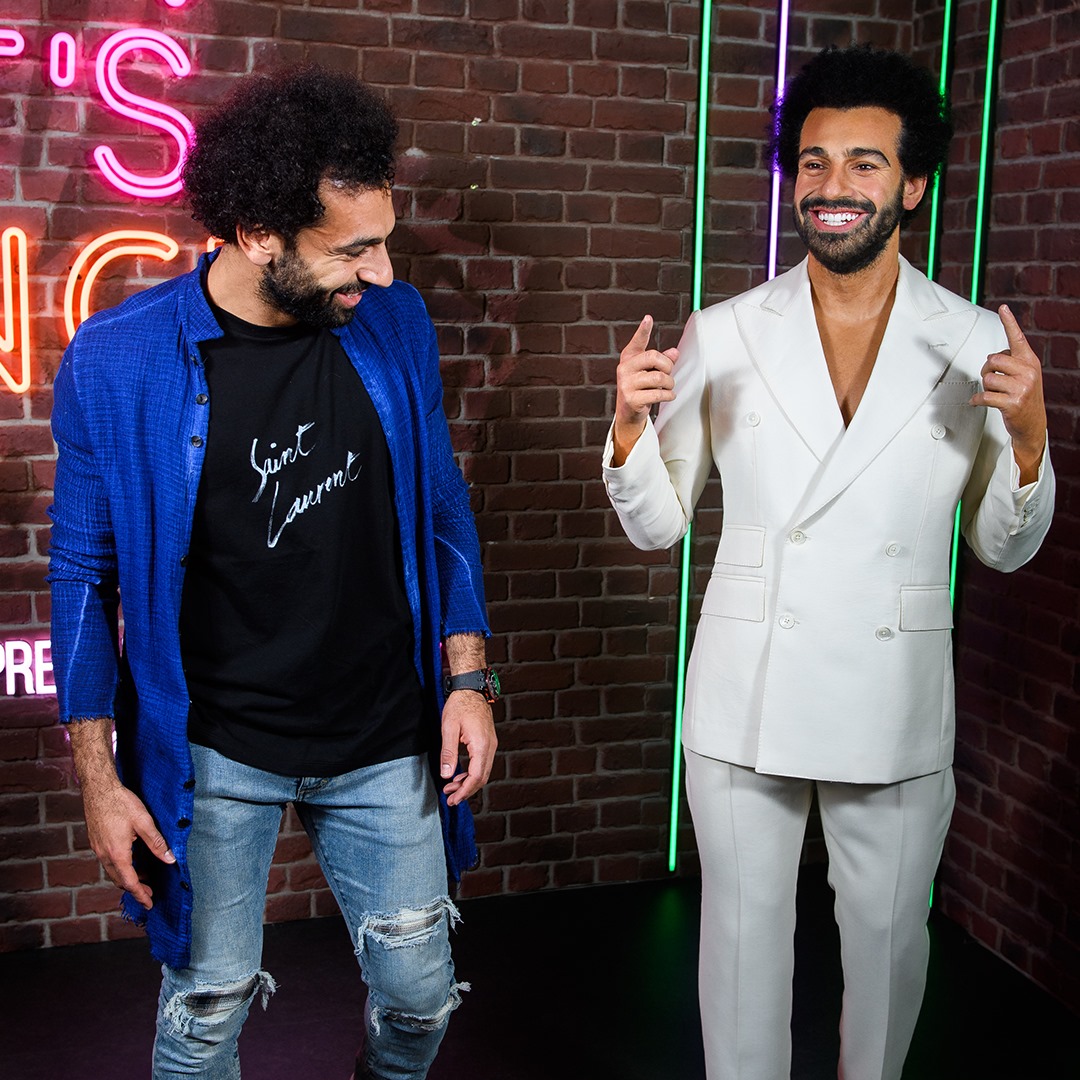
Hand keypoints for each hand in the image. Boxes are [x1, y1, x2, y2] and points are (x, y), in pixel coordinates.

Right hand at [81, 780, 174, 909]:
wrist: (98, 788)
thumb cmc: (121, 802)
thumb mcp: (144, 822)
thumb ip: (157, 843)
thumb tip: (171, 860)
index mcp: (117, 853)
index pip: (129, 882)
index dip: (140, 894)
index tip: (149, 904)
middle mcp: (104, 854)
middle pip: (120, 879)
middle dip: (135, 888)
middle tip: (150, 893)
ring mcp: (98, 848)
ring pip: (113, 871)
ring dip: (127, 878)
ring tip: (143, 878)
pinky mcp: (96, 841)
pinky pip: (108, 861)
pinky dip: (120, 867)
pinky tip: (131, 861)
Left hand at [439, 690, 496, 806]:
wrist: (471, 689)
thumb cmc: (460, 705)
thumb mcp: (449, 728)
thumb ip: (448, 753)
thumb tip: (447, 775)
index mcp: (481, 745)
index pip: (476, 777)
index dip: (464, 791)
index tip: (453, 799)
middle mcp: (490, 746)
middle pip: (482, 778)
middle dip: (466, 791)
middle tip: (450, 798)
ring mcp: (491, 744)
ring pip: (483, 772)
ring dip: (468, 783)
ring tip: (451, 787)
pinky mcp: (488, 742)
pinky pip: (483, 763)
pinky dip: (472, 773)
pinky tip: (459, 775)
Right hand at [612, 315, 678, 465]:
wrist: (628, 413)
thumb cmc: (641, 389)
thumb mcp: (650, 373)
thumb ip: (662, 361)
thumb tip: (675, 352)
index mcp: (629, 358)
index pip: (638, 342)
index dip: (643, 330)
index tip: (648, 319)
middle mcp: (625, 368)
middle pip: (653, 357)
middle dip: (667, 366)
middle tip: (668, 374)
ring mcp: (626, 384)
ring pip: (658, 377)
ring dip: (669, 384)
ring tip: (668, 388)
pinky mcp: (631, 399)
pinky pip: (657, 393)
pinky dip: (668, 395)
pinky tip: (668, 396)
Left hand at [970, 305, 1046, 484]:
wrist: (1033, 424)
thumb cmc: (1024, 397)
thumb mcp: (1024, 376)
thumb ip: (1011, 363)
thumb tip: (991, 357)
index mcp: (1030, 362)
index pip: (1017, 338)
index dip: (1009, 322)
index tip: (1003, 308)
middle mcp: (1028, 372)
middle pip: (993, 360)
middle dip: (986, 369)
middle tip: (991, 379)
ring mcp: (1021, 388)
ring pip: (988, 378)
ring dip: (985, 387)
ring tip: (994, 393)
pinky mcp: (1012, 403)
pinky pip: (984, 396)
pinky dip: (977, 400)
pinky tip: (979, 402)